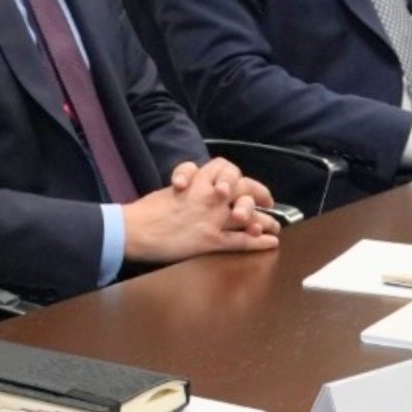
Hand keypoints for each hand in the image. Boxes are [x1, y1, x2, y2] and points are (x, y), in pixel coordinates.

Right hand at [121, 162, 281, 264]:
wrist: (135, 229)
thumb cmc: (147, 211)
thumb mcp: (170, 190)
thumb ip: (190, 188)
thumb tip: (199, 192)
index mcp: (196, 181)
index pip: (225, 169)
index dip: (239, 176)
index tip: (246, 184)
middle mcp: (208, 196)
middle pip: (243, 187)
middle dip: (259, 193)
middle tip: (268, 200)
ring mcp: (212, 218)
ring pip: (247, 214)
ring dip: (265, 219)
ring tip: (275, 225)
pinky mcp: (210, 241)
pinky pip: (241, 240)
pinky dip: (258, 242)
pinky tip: (270, 242)